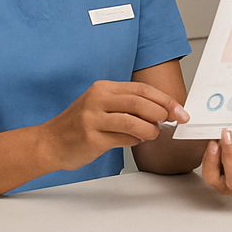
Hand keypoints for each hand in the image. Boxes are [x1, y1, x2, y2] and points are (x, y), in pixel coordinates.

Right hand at [40, 80, 188, 170]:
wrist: (50, 142)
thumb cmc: (80, 126)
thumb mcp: (102, 106)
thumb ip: (128, 106)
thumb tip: (163, 112)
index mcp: (103, 88)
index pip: (142, 89)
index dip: (165, 100)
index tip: (181, 111)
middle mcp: (97, 99)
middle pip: (140, 102)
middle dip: (163, 112)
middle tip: (173, 122)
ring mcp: (92, 118)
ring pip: (133, 121)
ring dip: (150, 130)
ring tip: (152, 134)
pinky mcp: (91, 137)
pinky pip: (122, 138)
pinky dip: (134, 141)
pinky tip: (134, 141)